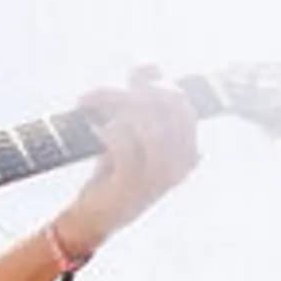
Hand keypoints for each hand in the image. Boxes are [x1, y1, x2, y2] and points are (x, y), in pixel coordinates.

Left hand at [50, 69, 203, 260]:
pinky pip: (123, 141)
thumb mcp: (132, 131)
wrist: (94, 218)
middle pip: (166, 106)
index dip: (155, 81)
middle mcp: (180, 165)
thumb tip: (151, 63)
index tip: (131, 77)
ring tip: (92, 111)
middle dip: (133, 91)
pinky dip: (106, 129)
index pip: (181, 102)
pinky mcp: (132, 186)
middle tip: (104, 95)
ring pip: (145, 120)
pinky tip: (95, 131)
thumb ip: (143, 99)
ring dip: (113, 107)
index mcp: (187, 151)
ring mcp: (158, 177)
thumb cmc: (114, 172)